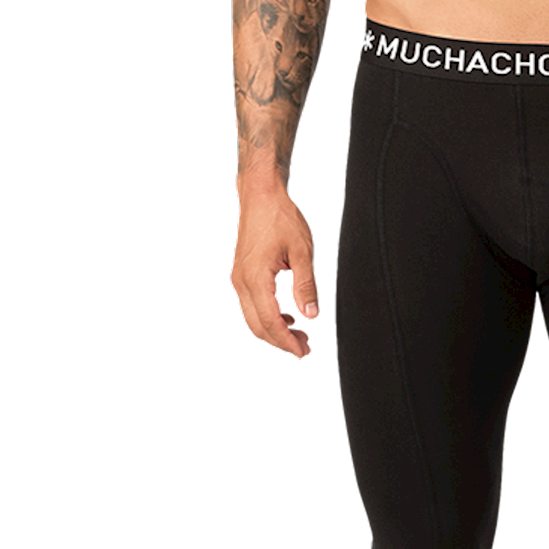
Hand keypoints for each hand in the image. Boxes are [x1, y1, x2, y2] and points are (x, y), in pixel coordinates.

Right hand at [231, 190, 320, 356]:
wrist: (260, 196)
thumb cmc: (281, 218)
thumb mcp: (302, 251)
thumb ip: (306, 285)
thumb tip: (311, 315)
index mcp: (256, 279)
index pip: (271, 322)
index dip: (287, 342)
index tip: (304, 351)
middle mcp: (241, 282)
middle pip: (257, 326)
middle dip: (280, 341)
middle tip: (304, 347)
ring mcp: (238, 279)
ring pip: (252, 318)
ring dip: (273, 330)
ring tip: (298, 334)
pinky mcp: (241, 274)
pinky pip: (250, 305)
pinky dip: (267, 316)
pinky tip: (286, 316)